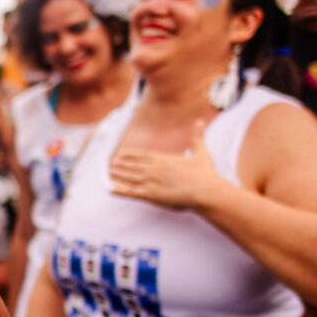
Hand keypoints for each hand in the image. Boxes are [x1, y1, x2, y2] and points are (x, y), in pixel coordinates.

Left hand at [108, 119, 223, 211]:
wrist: (205, 190)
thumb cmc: (205, 173)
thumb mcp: (201, 152)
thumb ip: (197, 137)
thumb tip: (200, 121)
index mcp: (163, 159)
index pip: (142, 155)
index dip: (130, 155)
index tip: (121, 154)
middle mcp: (154, 169)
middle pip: (133, 165)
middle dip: (122, 164)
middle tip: (113, 163)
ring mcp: (150, 182)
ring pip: (129, 177)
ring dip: (119, 175)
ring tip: (110, 172)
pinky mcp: (151, 195)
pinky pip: (131, 193)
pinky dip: (120, 191)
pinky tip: (111, 190)